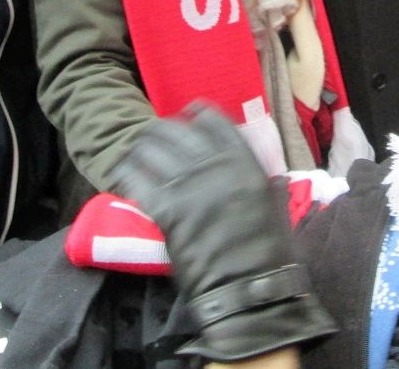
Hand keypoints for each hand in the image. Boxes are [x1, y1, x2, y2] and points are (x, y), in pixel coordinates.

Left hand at [111, 105, 335, 361]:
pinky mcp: (166, 210)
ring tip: (135, 152)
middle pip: (175, 130)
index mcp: (243, 160)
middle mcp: (213, 165)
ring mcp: (188, 186)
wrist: (249, 285)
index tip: (188, 116)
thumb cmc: (269, 248)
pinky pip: (137, 180)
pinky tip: (123, 172)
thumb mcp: (276, 203)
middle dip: (161, 130)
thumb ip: (267, 180)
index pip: (213, 121)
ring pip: (151, 150)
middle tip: (154, 137)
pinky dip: (127, 172)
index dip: (196, 114)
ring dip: (140, 148)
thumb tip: (267, 170)